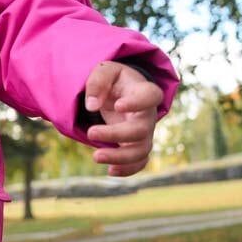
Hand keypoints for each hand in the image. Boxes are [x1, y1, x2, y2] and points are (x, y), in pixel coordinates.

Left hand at [84, 61, 163, 175]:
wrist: (120, 92)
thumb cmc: (113, 80)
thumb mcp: (104, 70)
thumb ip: (97, 82)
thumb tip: (91, 106)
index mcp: (145, 92)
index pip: (151, 97)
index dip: (137, 103)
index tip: (118, 105)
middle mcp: (148, 115)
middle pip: (141, 129)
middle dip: (116, 134)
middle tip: (91, 133)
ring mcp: (145, 132)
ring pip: (141, 150)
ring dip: (120, 157)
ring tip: (96, 156)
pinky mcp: (136, 146)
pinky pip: (139, 162)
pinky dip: (128, 170)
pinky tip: (110, 171)